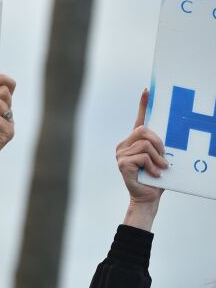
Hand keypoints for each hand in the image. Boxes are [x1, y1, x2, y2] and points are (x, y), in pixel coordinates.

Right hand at [116, 89, 166, 229]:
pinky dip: (152, 166)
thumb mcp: (159, 158)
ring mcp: (120, 154)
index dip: (143, 104)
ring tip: (159, 168)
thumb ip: (158, 146)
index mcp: (133, 142)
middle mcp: (124, 145)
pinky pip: (142, 156)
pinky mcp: (122, 164)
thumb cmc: (155, 179)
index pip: (139, 120)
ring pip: (145, 144)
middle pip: (144, 130)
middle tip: (163, 158)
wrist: (147, 198)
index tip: (148, 89)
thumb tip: (167, 137)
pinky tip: (153, 174)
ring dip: (157, 157)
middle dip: (158, 143)